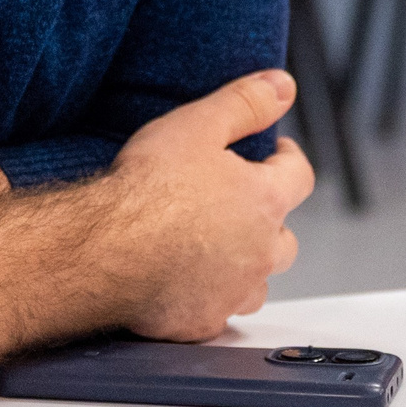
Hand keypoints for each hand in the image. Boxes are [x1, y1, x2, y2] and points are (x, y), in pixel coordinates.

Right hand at [103, 70, 315, 340]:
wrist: (105, 249)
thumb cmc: (147, 189)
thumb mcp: (196, 125)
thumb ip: (244, 103)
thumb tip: (282, 85)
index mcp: (264, 201)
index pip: (300, 175)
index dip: (288, 158)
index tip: (275, 152)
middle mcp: (260, 252)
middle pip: (286, 239)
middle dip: (270, 220)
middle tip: (240, 204)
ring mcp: (233, 292)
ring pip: (256, 282)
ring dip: (244, 265)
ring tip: (214, 248)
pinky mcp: (202, 321)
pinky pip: (217, 311)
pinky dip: (208, 296)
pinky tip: (183, 282)